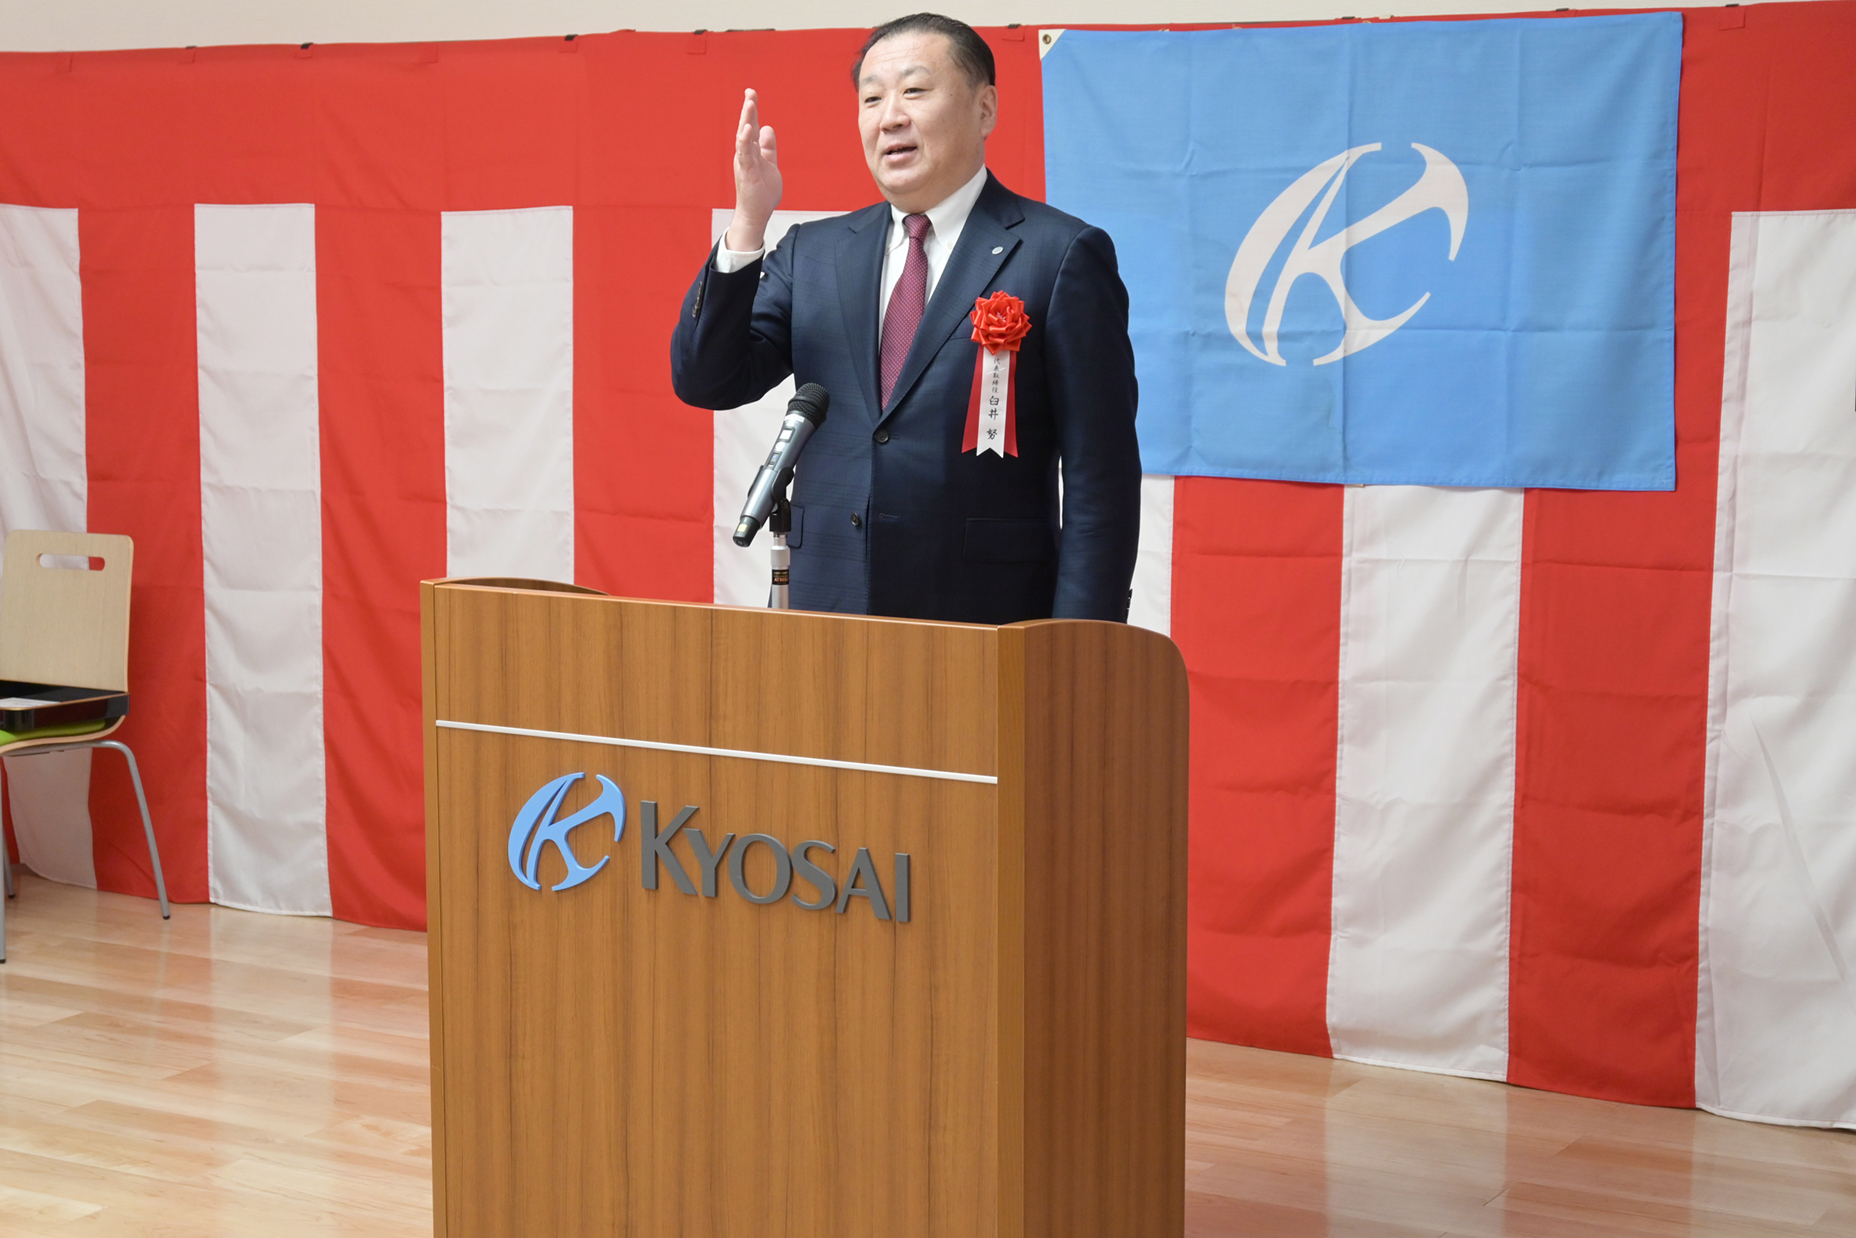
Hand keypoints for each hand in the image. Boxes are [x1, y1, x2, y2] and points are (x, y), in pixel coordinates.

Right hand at [725, 89, 781, 252]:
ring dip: (746, 120)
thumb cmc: (761, 191)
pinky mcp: (746, 172)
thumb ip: (768, 147)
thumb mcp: (770, 163)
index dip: (752, 110)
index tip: (751, 93)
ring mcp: (745, 162)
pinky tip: (748, 128)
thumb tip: (767, 128)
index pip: (751, 126)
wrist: (756, 213)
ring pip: (743, 137)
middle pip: (746, 127)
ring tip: (749, 104)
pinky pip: (745, 154)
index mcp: (752, 150)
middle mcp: (746, 154)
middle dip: (748, 110)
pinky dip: (745, 140)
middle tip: (750, 93)